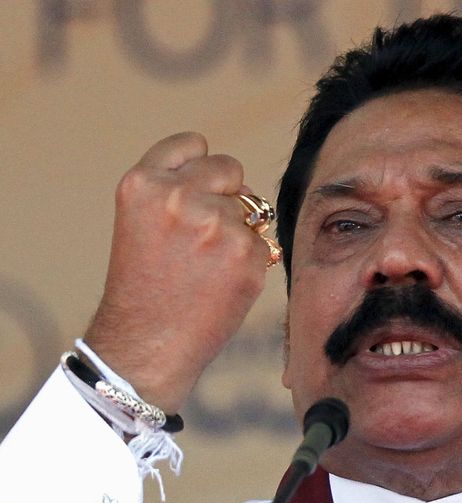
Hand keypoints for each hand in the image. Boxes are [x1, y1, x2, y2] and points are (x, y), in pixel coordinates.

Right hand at [84, 132, 269, 412]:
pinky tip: (222, 284)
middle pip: (229, 167)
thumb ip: (180, 190)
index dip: (198, 167)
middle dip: (226, 194)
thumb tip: (245, 190)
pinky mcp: (247, 253)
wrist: (147, 344)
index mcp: (143, 183)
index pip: (191, 144)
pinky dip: (250, 262)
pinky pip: (263, 243)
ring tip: (205, 268)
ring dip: (237, 233)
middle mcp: (179, 196)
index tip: (194, 190)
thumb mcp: (142, 222)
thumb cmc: (146, 286)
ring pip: (250, 210)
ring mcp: (216, 223)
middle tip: (203, 235)